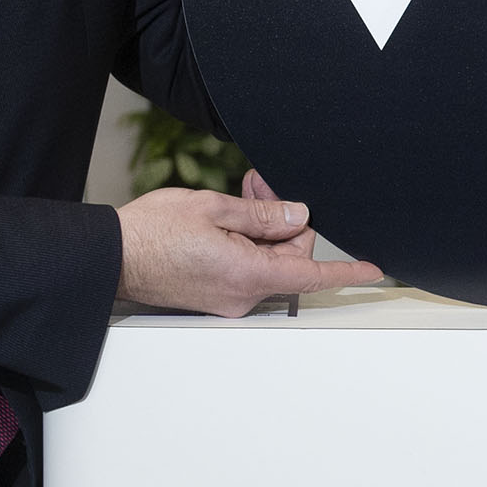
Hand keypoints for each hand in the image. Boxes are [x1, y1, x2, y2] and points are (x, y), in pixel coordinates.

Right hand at [115, 169, 380, 315]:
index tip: (374, 270)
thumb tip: (296, 217)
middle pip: (289, 258)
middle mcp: (242, 296)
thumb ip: (263, 214)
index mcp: (248, 275)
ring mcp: (228, 300)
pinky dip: (244, 242)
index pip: (313, 276)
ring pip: (267, 260)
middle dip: (282, 220)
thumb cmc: (152, 233)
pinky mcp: (214, 296)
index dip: (347, 271)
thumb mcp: (214, 208)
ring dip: (260, 227)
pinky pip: (246, 268)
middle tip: (259, 186)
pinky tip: (227, 218)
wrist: (111, 256)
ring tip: (239, 195)